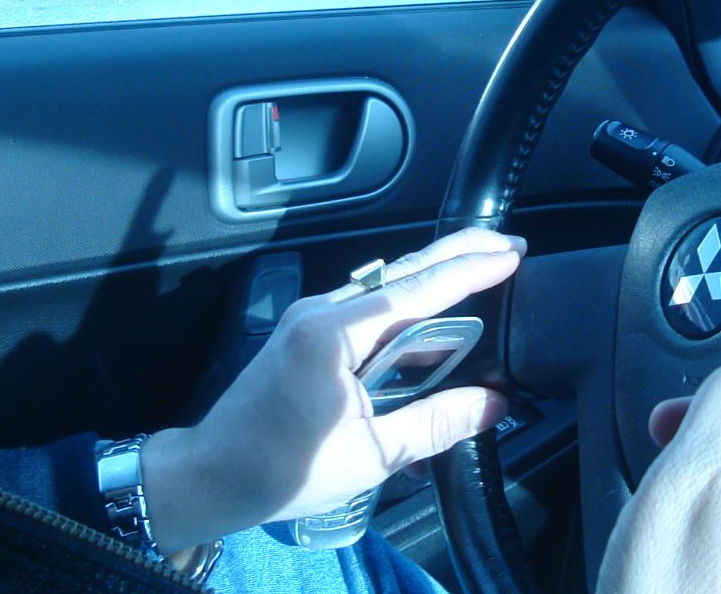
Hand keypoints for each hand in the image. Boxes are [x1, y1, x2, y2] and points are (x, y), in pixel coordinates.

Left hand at [141, 228, 524, 549]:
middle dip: (459, 255)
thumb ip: (436, 425)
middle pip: (402, 272)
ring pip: (385, 286)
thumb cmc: (282, 470)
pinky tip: (434, 313)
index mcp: (333, 334)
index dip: (469, 270)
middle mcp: (320, 312)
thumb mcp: (371, 455)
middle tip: (508, 246)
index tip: (510, 255)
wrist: (211, 473)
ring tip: (482, 272)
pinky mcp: (307, 333)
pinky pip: (367, 307)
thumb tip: (494, 405)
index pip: (417, 291)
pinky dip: (407, 304)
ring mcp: (310, 318)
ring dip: (434, 278)